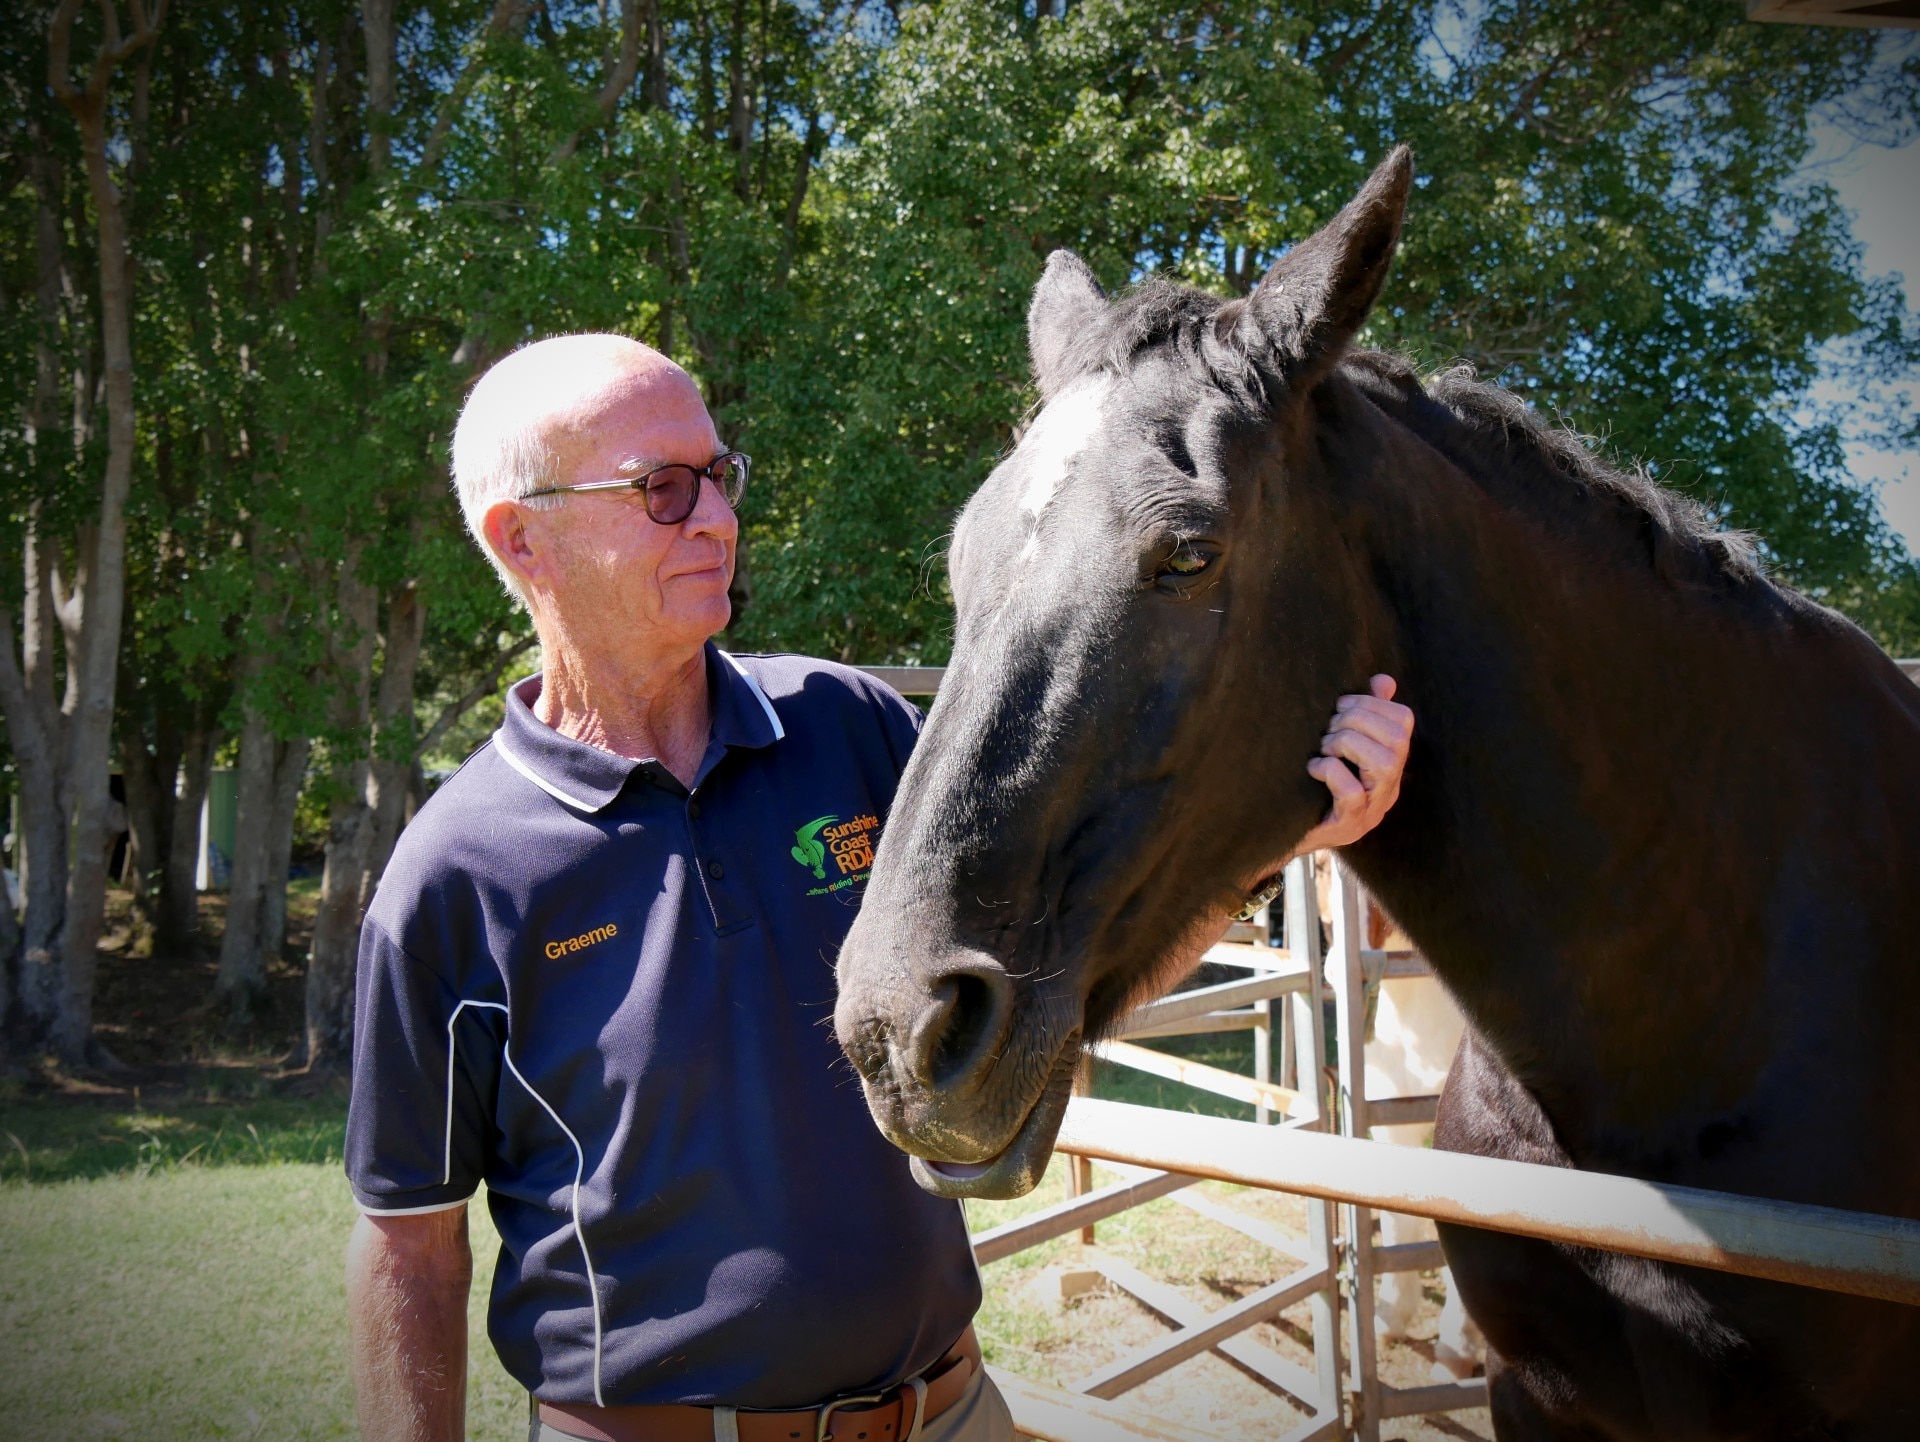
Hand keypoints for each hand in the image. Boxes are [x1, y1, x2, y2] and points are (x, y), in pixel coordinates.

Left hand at [1294, 674, 1413, 853]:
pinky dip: (1332, 772)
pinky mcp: (1349, 826)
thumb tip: (1383, 681)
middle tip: (1327, 729)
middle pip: (1397, 740)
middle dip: (1356, 722)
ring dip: (1346, 744)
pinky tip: (1314, 768)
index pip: (1403, 720)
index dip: (1372, 703)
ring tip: (1323, 748)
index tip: (1340, 707)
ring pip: (1383, 764)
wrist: (1284, 831)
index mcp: (1391, 763)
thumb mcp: (1339, 744)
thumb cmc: (1313, 781)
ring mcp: (1372, 810)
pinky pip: (1353, 793)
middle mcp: (1389, 787)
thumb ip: (1364, 713)